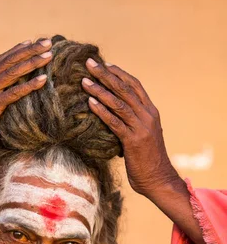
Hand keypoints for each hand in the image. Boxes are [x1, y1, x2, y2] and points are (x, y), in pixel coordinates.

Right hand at [0, 40, 52, 163]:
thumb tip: (7, 101)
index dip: (16, 50)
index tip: (31, 42)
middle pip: (8, 61)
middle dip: (29, 50)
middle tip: (46, 42)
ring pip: (12, 73)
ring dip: (32, 62)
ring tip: (48, 56)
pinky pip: (13, 93)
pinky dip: (29, 86)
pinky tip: (43, 81)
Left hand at [81, 60, 179, 194]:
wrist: (158, 180)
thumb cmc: (146, 162)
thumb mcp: (142, 138)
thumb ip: (132, 125)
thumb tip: (114, 118)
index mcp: (151, 113)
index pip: (134, 85)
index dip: (119, 73)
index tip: (105, 64)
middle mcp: (148, 116)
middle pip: (124, 89)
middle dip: (105, 75)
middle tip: (89, 63)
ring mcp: (141, 128)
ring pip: (118, 103)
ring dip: (100, 90)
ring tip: (84, 81)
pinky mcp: (133, 141)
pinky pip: (115, 122)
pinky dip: (102, 111)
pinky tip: (90, 103)